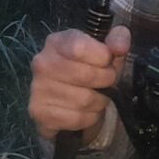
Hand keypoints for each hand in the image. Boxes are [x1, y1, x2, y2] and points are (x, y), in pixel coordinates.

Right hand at [28, 26, 132, 140]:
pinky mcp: (40, 113)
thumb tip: (120, 46)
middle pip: (86, 75)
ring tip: (95, 97)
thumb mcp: (107, 51)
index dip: (102, 58)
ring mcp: (38, 89)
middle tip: (105, 83)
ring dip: (99, 102)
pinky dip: (89, 118)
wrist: (68, 100)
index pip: (80, 48)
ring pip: (84, 100)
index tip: (108, 62)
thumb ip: (118, 40)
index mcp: (57, 42)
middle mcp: (42, 63)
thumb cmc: (90, 70)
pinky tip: (85, 111)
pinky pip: (77, 118)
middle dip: (106, 82)